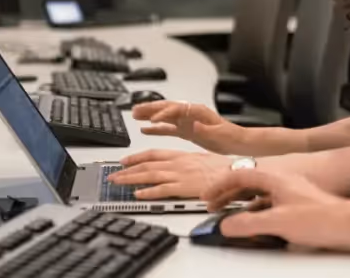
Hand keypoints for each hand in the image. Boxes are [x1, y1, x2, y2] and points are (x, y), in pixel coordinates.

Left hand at [108, 150, 231, 199]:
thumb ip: (188, 163)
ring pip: (149, 175)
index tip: (125, 161)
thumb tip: (180, 168)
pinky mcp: (184, 187)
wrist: (236, 172)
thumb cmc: (224, 168)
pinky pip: (161, 190)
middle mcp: (178, 163)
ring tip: (117, 184)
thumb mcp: (203, 159)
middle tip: (113, 175)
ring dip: (131, 179)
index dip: (137, 157)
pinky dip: (148, 192)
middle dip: (127, 170)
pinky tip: (138, 195)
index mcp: (182, 155)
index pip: (153, 154)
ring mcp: (180, 175)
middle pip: (147, 165)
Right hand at [132, 101, 245, 153]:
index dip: (164, 113)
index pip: (176, 109)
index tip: (153, 119)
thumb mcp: (220, 132)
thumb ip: (206, 128)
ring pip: (164, 117)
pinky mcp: (186, 131)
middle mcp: (190, 114)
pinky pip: (167, 129)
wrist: (238, 142)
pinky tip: (145, 129)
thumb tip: (195, 124)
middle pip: (166, 108)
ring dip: (149, 116)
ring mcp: (187, 122)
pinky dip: (156, 129)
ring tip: (134, 115)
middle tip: (135, 110)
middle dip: (150, 108)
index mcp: (198, 112)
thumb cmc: (231, 136)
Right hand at [202, 170, 349, 252]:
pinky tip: (255, 226)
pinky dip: (255, 213)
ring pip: (257, 196)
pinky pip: (269, 206)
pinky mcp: (297, 207)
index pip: (239, 175)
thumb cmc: (323, 216)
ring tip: (229, 216)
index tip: (207, 197)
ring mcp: (290, 194)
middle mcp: (281, 182)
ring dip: (240, 205)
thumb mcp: (277, 222)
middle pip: (247, 184)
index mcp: (274, 178)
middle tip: (213, 206)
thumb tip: (227, 225)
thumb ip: (248, 224)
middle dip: (227, 194)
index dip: (219, 186)